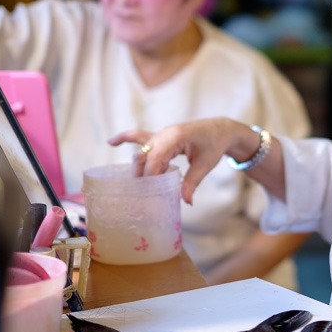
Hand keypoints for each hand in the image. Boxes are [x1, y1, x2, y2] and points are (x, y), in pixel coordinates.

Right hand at [109, 118, 254, 203]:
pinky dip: (126, 138)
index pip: (156, 159)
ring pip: (142, 151)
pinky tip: (111, 142)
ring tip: (136, 185)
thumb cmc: (214, 145)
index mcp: (175, 137)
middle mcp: (164, 134)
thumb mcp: (205, 164)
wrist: (221, 130)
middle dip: (142, 175)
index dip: (151, 176)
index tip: (150, 192)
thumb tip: (186, 201)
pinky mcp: (161, 136)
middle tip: (143, 194)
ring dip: (139, 167)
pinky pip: (140, 136)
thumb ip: (193, 182)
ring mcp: (161, 134)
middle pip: (145, 156)